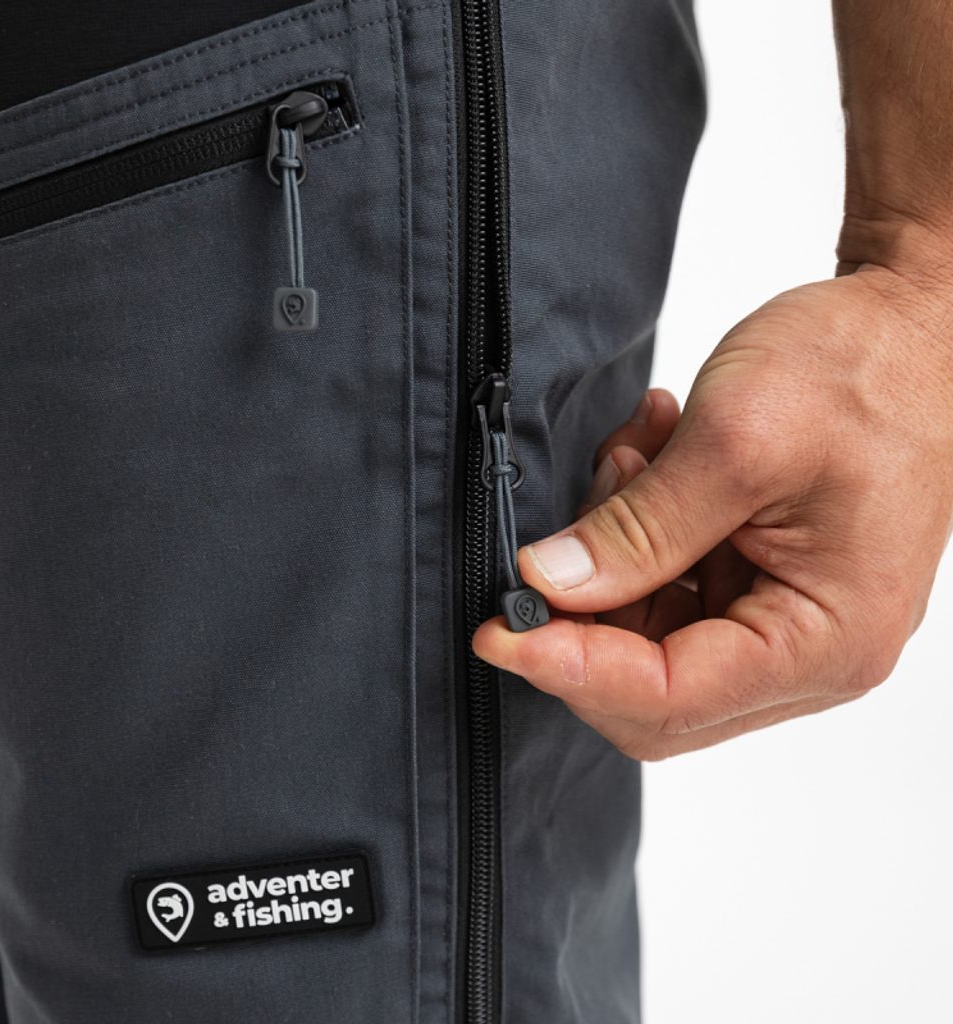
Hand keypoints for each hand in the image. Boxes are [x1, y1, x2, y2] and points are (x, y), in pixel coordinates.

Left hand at [473, 266, 952, 758]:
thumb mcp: (736, 442)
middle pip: (651, 689)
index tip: (493, 630)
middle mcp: (808, 654)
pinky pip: (664, 593)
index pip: (669, 697)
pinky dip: (631, 537)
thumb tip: (548, 586)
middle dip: (585, 617)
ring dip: (608, 560)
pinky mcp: (755, 589)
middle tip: (556, 536)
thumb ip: (639, 529)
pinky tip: (643, 465)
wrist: (908, 330)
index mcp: (824, 640)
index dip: (568, 669)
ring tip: (629, 463)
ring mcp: (780, 623)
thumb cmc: (861, 373)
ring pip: (646, 641)